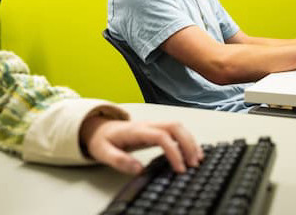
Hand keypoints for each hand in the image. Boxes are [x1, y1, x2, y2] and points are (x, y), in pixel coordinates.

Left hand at [79, 117, 202, 174]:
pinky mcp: (155, 130)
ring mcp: (152, 126)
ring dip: (190, 141)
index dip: (174, 151)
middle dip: (188, 144)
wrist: (98, 129)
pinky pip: (175, 131)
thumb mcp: (103, 152)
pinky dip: (187, 140)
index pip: (161, 136)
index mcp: (136, 131)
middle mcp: (147, 125)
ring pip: (177, 127)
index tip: (180, 168)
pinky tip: (191, 153)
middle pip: (174, 126)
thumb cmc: (102, 140)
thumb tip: (138, 169)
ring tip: (196, 160)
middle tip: (193, 164)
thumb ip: (119, 160)